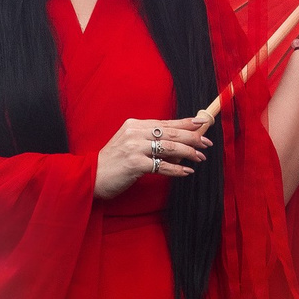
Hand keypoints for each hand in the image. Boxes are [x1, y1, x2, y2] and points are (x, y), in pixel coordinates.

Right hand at [94, 113, 210, 199]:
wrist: (92, 177)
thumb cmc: (113, 163)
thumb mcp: (130, 145)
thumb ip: (150, 141)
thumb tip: (179, 144)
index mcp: (134, 125)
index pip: (165, 122)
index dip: (186, 122)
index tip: (202, 123)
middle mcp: (134, 133)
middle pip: (170, 132)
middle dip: (192, 137)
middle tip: (206, 142)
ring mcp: (134, 147)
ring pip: (169, 147)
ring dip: (188, 153)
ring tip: (200, 158)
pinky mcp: (135, 163)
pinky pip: (162, 165)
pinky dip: (176, 169)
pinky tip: (186, 171)